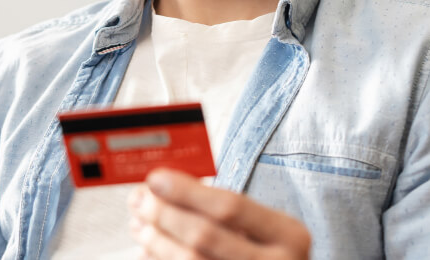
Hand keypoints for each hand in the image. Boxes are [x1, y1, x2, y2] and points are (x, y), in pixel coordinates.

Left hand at [128, 168, 310, 259]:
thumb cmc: (268, 250)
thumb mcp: (261, 225)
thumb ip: (218, 205)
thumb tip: (160, 187)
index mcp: (290, 235)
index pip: (230, 207)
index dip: (187, 192)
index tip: (155, 179)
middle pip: (205, 236)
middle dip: (164, 215)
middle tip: (139, 201)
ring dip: (157, 241)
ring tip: (139, 225)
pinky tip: (148, 251)